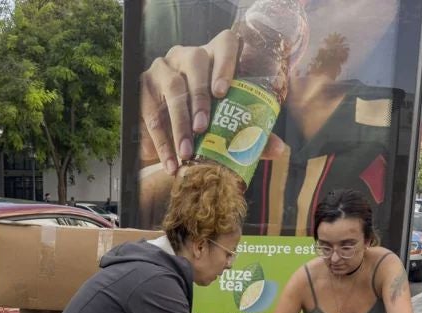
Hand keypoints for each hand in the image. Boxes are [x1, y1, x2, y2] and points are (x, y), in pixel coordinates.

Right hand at [139, 30, 287, 173]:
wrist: (171, 133)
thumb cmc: (207, 121)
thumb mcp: (227, 123)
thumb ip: (251, 133)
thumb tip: (278, 148)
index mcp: (216, 56)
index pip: (225, 43)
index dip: (225, 63)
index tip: (222, 92)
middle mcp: (188, 54)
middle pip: (195, 63)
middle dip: (199, 98)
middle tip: (201, 128)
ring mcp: (164, 67)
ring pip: (172, 87)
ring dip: (179, 122)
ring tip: (186, 152)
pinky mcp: (143, 85)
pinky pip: (150, 111)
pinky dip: (160, 140)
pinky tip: (169, 160)